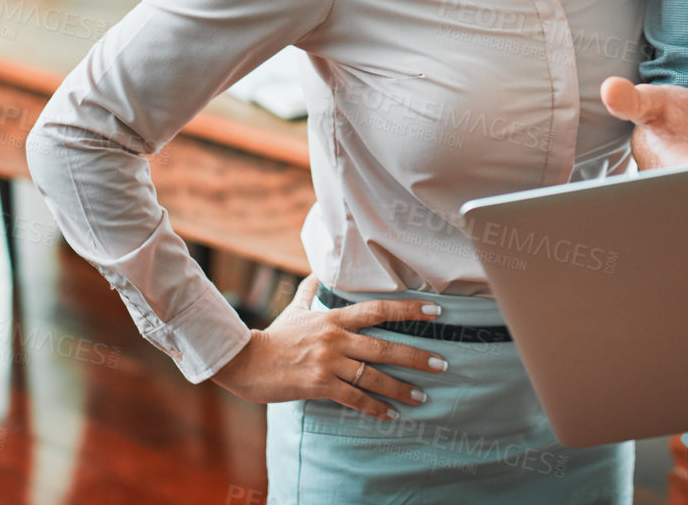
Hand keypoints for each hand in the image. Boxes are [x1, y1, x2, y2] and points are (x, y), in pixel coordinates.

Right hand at [210, 276, 448, 418]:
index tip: (435, 312)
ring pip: (373, 376)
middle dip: (416, 356)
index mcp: (333, 317)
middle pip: (384, 346)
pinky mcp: (319, 385)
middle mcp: (335, 338)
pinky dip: (374, 408)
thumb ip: (309, 291)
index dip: (408, 310)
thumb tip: (317, 273)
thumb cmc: (273, 336)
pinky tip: (391, 415)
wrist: (245, 361)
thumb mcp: (294, 310)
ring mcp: (328, 362)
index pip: (378, 310)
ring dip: (400, 388)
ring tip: (422, 397)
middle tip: (442, 364)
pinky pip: (354, 398)